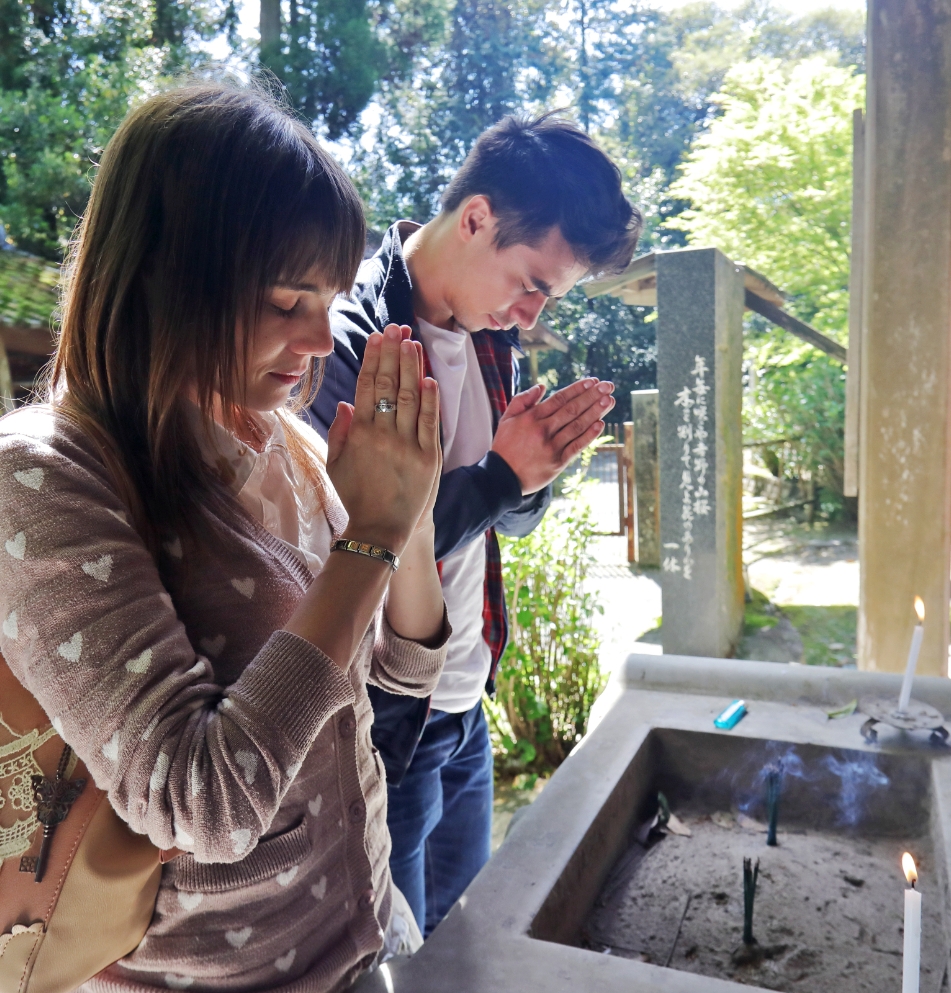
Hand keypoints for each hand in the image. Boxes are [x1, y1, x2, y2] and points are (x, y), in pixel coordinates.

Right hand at [326, 324, 440, 553]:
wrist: (381, 529)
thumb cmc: (356, 496)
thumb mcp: (336, 465)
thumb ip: (339, 431)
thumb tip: (346, 402)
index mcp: (358, 434)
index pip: (366, 387)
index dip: (372, 359)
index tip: (377, 337)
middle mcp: (382, 436)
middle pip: (387, 385)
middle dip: (392, 353)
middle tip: (395, 328)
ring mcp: (407, 445)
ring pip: (409, 398)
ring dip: (411, 367)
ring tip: (412, 342)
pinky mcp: (428, 457)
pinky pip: (429, 421)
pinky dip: (430, 398)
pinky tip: (429, 378)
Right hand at [491, 378, 614, 493]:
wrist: (502, 478)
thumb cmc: (505, 446)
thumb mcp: (506, 419)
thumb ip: (522, 400)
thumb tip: (542, 386)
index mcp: (531, 418)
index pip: (560, 398)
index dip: (578, 389)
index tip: (592, 381)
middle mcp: (543, 430)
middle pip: (572, 409)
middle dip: (592, 396)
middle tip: (608, 386)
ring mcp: (552, 447)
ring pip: (577, 426)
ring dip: (595, 412)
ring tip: (609, 400)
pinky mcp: (558, 463)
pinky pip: (576, 446)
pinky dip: (589, 435)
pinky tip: (600, 424)